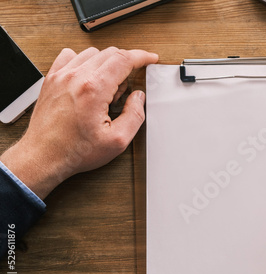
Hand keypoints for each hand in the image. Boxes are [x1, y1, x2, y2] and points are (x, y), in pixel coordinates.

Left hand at [0, 47, 158, 198]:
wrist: (43, 156)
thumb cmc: (75, 151)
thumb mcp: (117, 140)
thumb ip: (134, 116)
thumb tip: (138, 98)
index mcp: (95, 89)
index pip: (124, 59)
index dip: (142, 56)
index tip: (150, 58)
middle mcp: (76, 77)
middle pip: (110, 53)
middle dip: (126, 64)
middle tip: (128, 87)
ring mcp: (61, 76)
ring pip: (92, 53)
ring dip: (106, 64)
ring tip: (108, 88)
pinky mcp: (51, 79)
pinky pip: (70, 56)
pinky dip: (84, 61)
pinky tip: (88, 78)